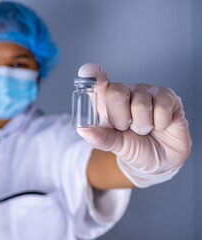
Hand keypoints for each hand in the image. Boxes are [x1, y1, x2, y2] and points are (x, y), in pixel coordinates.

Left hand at [77, 63, 191, 187]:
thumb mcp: (114, 145)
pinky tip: (160, 125)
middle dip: (121, 119)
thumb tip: (82, 131)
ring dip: (143, 125)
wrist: (159, 161)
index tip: (87, 72)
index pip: (98, 82)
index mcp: (107, 101)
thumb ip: (99, 138)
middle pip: (116, 93)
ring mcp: (146, 91)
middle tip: (127, 128)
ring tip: (145, 130)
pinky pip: (162, 107)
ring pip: (141, 104)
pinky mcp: (168, 96)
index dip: (94, 74)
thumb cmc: (134, 148)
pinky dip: (160, 123)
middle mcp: (126, 92)